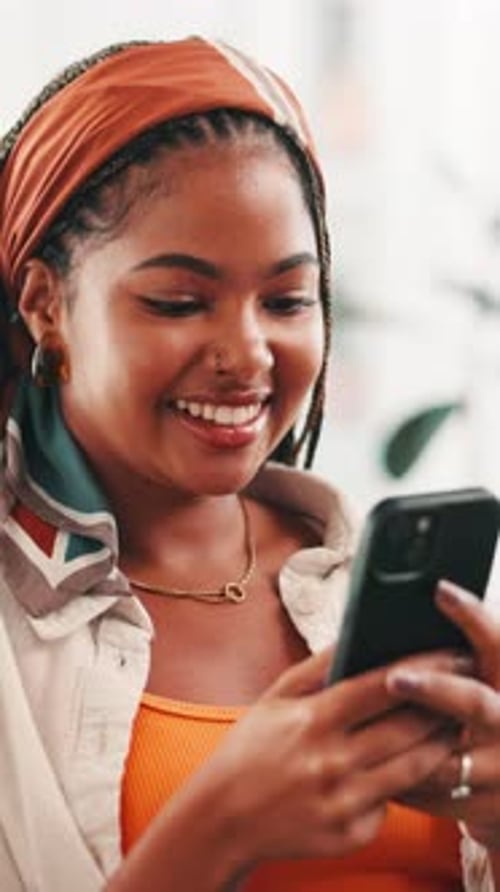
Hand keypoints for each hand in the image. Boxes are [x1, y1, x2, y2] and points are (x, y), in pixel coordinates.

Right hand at [201, 645, 460, 871]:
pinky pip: (392, 803)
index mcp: (313, 722)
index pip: (380, 687)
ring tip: (453, 722)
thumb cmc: (250, 748)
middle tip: (466, 686)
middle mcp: (331, 763)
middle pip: (406, 728)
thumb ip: (319, 666)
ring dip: (439, 742)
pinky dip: (403, 782)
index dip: (423, 667)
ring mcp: (344, 803)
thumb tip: (355, 632)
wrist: (222, 817)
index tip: (453, 652)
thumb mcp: (276, 696)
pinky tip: (413, 763)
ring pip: (412, 768)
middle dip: (442, 704)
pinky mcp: (352, 834)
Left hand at [386, 580, 499, 850]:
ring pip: (444, 757)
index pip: (496, 642)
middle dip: (434, 688)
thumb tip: (401, 611)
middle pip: (475, 702)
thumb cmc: (479, 713)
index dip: (472, 616)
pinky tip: (365, 764)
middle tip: (394, 676)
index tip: (440, 589)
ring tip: (360, 725)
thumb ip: (451, 658)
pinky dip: (396, 780)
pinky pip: (429, 795)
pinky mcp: (483, 808)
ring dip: (400, 742)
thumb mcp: (480, 679)